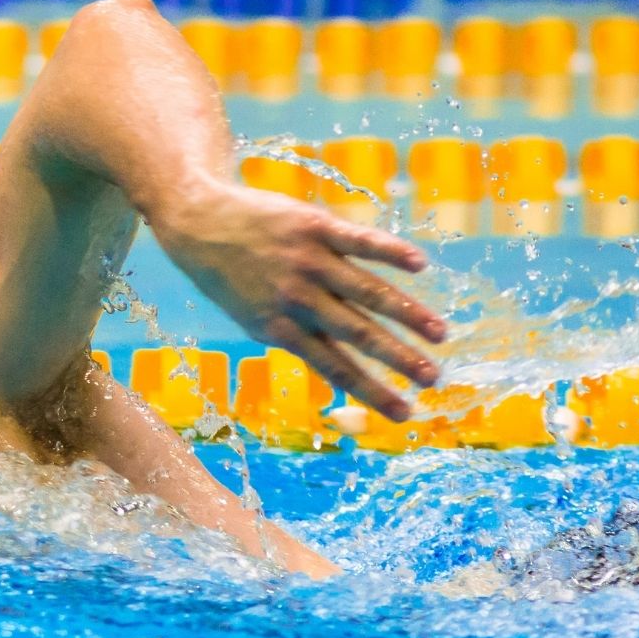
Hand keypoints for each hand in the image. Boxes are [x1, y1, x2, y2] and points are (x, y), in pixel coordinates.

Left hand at [150, 180, 446, 421]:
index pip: (337, 368)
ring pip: (367, 291)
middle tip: (433, 378)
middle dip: (398, 359)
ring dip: (408, 314)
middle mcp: (298, 298)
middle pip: (358, 334)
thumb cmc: (232, 279)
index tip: (405, 414)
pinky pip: (360, 241)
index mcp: (282, 329)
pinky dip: (390, 252)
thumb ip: (296, 338)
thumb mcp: (254, 319)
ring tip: (440, 334)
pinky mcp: (315, 226)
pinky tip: (420, 265)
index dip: (373, 392)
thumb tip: (340, 368)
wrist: (198, 223)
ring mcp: (308, 261)